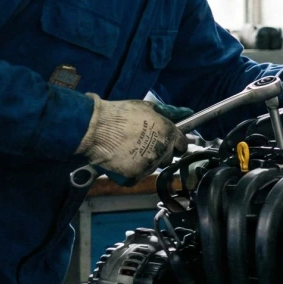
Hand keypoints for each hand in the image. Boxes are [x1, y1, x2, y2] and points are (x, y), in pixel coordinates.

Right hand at [75, 96, 194, 181]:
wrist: (96, 128)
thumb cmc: (121, 114)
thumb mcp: (147, 107)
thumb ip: (169, 111)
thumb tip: (186, 112)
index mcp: (168, 133)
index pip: (182, 144)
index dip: (174, 143)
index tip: (167, 143)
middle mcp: (162, 150)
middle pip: (168, 158)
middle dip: (160, 153)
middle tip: (144, 145)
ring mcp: (149, 164)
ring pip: (153, 167)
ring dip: (146, 162)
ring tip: (130, 150)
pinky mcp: (135, 175)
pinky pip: (138, 176)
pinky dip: (131, 171)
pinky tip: (122, 160)